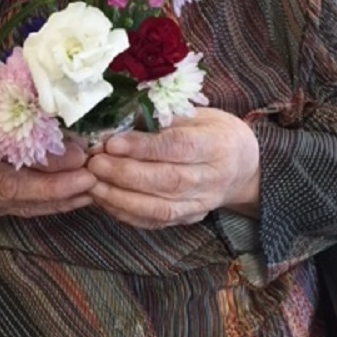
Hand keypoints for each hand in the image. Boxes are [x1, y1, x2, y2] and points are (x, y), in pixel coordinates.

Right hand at [0, 136, 96, 221]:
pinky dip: (59, 204)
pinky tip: (85, 194)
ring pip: (31, 204)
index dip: (42, 166)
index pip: (7, 164)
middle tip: (95, 170)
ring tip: (99, 183)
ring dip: (66, 196)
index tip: (76, 156)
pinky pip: (32, 210)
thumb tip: (36, 69)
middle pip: (24, 190)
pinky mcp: (0, 210)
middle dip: (61, 183)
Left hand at [86, 108, 259, 228]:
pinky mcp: (188, 219)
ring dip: (121, 198)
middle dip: (126, 174)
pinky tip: (104, 199)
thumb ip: (163, 119)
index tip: (113, 142)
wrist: (243, 166)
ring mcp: (201, 203)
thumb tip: (119, 120)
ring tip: (93, 183)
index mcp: (217, 145)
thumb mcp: (197, 114)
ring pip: (159, 208)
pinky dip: (126, 213)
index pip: (179, 147)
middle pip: (167, 181)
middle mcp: (212, 179)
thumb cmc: (214, 131)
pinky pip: (154, 222)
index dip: (144, 147)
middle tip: (95, 163)